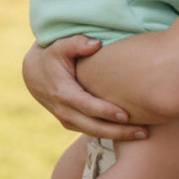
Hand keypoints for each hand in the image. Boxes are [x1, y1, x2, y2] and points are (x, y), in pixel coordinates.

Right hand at [22, 36, 148, 140]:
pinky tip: (129, 132)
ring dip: (117, 136)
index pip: (87, 106)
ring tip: (142, 134)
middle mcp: (64, 110)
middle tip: (144, 132)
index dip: (106, 111)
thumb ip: (77, 43)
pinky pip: (91, 131)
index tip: (126, 115)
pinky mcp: (71, 122)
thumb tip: (96, 44)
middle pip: (93, 126)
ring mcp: (66, 119)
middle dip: (119, 131)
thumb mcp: (60, 45)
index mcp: (62, 92)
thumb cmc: (52, 55)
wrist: (34, 72)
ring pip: (94, 132)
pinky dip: (110, 134)